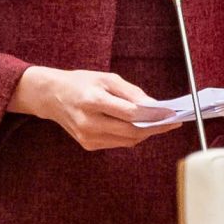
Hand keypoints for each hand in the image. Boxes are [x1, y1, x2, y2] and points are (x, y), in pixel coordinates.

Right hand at [8, 66, 179, 150]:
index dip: (153, 115)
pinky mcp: (88, 145)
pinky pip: (117, 143)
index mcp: (92, 100)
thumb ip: (131, 92)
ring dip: (145, 133)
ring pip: (127, 140)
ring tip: (159, 124)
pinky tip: (138, 127)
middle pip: (131, 131)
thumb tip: (154, 106)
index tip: (171, 113)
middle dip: (155, 128)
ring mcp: (87, 137)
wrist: (51, 96)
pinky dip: (131, 136)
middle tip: (172, 122)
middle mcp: (88, 122)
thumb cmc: (81, 83)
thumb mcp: (106, 78)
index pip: (129, 113)